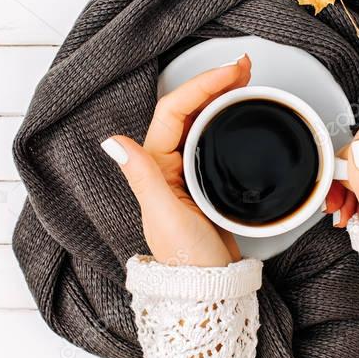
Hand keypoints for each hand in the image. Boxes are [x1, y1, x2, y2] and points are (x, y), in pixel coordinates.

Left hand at [100, 55, 251, 267]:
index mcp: (153, 166)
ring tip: (246, 81)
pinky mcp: (208, 182)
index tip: (230, 71)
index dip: (202, 85)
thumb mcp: (164, 215)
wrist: (210, 289)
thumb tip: (112, 142)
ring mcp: (188, 173)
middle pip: (190, 110)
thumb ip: (142, 176)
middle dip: (215, 83)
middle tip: (244, 67)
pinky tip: (242, 113)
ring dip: (223, 98)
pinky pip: (216, 140)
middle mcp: (167, 166)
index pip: (175, 111)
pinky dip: (229, 120)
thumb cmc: (187, 260)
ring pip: (203, 122)